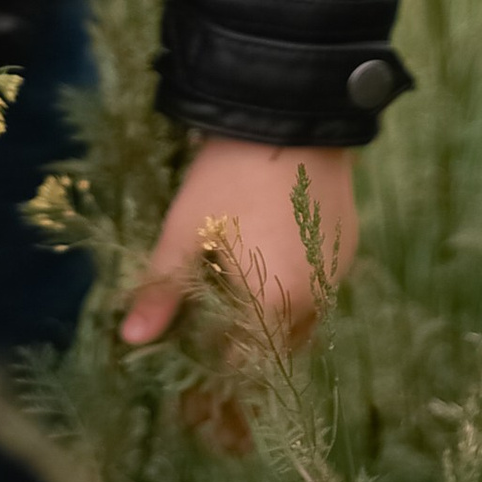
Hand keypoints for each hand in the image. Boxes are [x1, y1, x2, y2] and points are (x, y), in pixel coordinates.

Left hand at [118, 138, 353, 350]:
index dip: (222, 362)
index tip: (202, 353)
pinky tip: (275, 257)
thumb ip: (161, 290)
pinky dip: (299, 283)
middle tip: (220, 320)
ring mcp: (337, 270)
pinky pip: (322, 282)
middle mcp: (315, 298)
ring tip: (246, 289)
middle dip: (251, 341)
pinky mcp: (349, 243)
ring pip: (307, 315)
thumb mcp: (184, 233)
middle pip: (281, 342)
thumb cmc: (227, 181)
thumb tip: (131, 339)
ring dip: (279, 314)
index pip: (249, 360)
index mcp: (274, 305)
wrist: (287, 119)